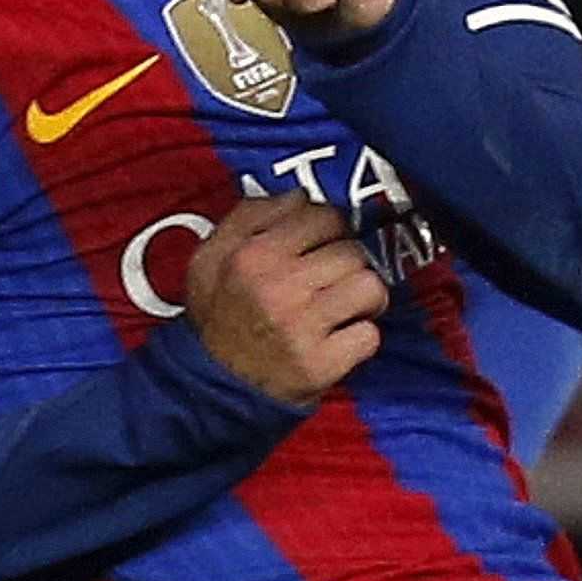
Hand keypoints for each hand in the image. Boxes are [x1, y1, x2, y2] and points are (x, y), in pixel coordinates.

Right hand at [182, 193, 385, 405]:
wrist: (211, 385)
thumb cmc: (218, 314)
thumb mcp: (211, 256)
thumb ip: (250, 215)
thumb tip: (300, 196)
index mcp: (254, 254)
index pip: (326, 216)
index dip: (332, 230)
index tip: (324, 247)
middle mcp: (280, 286)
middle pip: (353, 251)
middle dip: (348, 265)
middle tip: (333, 283)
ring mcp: (303, 326)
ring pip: (370, 287)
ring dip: (364, 300)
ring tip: (343, 309)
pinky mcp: (321, 363)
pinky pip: (370, 335)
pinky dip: (361, 339)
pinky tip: (339, 340)